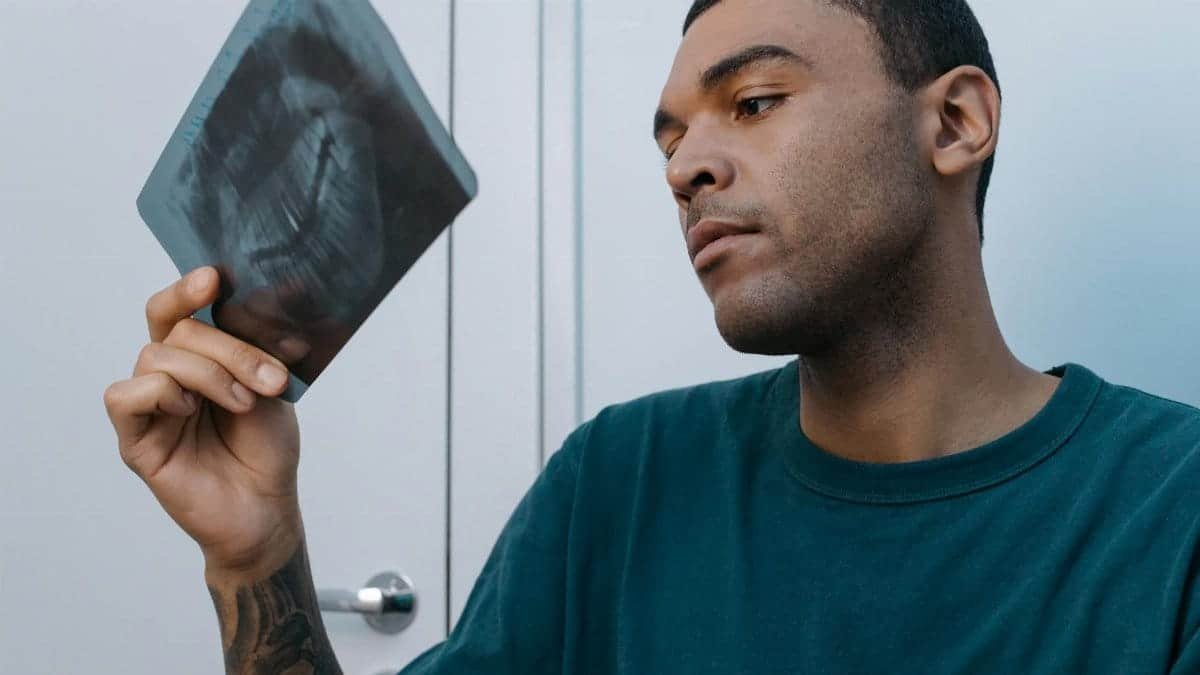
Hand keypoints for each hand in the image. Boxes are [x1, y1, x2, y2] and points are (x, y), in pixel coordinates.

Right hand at [103, 266, 303, 575]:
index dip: (189, 289)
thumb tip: (276, 290)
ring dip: (209, 374)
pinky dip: (161, 393)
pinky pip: (125, 396)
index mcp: (199, 357)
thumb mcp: (274, 385)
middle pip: (177, 330)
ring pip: (156, 357)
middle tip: (269, 379)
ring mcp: (150, 406)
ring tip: (243, 404)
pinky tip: (190, 410)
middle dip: (229, 349)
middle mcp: (169, 375)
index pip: (178, 309)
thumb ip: (262, 344)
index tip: (215, 278)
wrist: (268, 507)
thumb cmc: (267, 449)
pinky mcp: (135, 440)